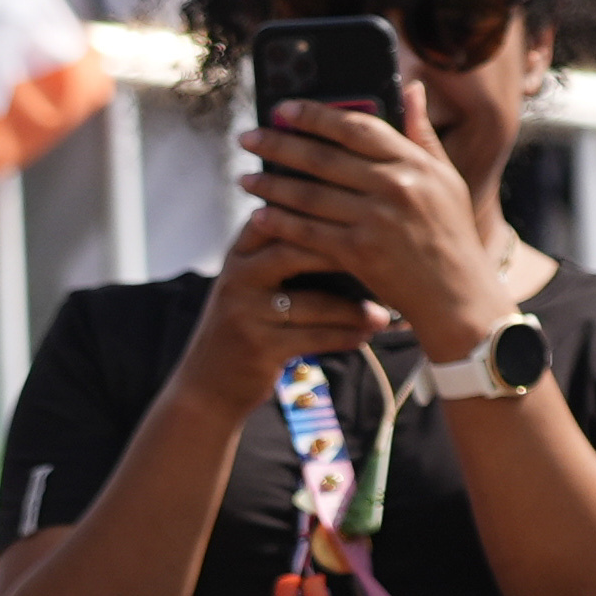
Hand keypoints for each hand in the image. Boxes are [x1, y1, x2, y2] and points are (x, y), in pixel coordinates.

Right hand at [176, 190, 401, 418]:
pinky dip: (344, 337)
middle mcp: (238, 276)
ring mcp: (245, 312)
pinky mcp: (258, 346)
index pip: (283, 216)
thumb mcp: (251, 282)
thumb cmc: (245, 326)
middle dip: (345, 254)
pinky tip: (365, 335)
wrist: (207, 386)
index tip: (368, 211)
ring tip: (384, 313)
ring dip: (354, 309)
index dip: (323, 210)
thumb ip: (282, 250)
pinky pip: (314, 337)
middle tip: (387, 256)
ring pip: (313, 302)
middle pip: (297, 249)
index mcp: (240, 252)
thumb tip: (346, 222)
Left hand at [234, 100, 511, 365]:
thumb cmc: (450, 234)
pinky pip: (309, 232)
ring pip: (310, 194)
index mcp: (415, 163)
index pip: (357, 127)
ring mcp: (376, 219)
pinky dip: (281, 222)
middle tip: (247, 138)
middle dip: (279, 145)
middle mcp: (395, 186)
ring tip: (245, 177)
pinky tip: (258, 215)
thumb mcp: (446, 179)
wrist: (457, 296)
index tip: (285, 108)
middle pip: (324, 157)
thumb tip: (410, 87)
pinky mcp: (359, 252)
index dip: (316, 115)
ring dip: (271, 184)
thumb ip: (422, 135)